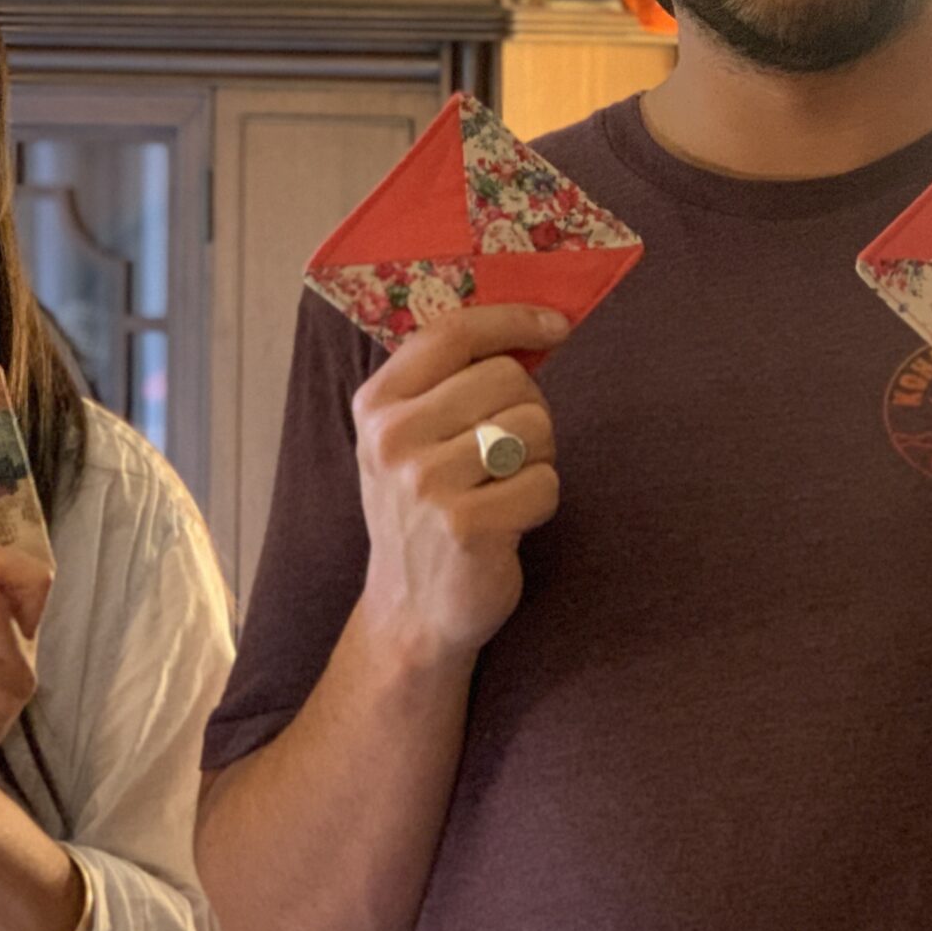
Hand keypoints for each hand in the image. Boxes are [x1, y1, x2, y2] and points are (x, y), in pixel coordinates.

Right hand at [349, 304, 567, 674]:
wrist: (410, 611)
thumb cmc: (424, 510)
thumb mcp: (408, 438)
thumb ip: (448, 381)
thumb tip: (533, 323)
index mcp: (376, 405)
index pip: (452, 333)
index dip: (512, 319)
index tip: (555, 325)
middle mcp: (393, 439)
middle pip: (508, 377)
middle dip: (528, 410)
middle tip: (507, 452)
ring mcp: (426, 484)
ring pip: (534, 426)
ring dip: (537, 458)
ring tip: (503, 487)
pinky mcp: (467, 526)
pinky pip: (545, 482)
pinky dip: (541, 500)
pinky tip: (510, 520)